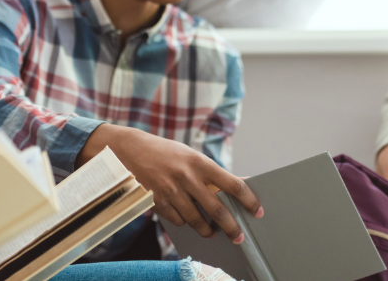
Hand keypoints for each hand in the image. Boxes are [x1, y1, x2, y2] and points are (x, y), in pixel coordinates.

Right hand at [79, 124, 262, 242]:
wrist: (130, 150)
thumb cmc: (166, 152)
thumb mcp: (190, 156)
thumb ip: (212, 173)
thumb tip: (240, 183)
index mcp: (200, 162)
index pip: (232, 184)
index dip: (248, 200)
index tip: (257, 211)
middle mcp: (187, 177)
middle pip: (217, 209)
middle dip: (231, 227)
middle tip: (239, 236)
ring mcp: (171, 191)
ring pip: (196, 220)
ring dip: (206, 229)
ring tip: (211, 231)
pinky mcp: (157, 202)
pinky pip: (177, 221)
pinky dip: (184, 222)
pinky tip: (186, 219)